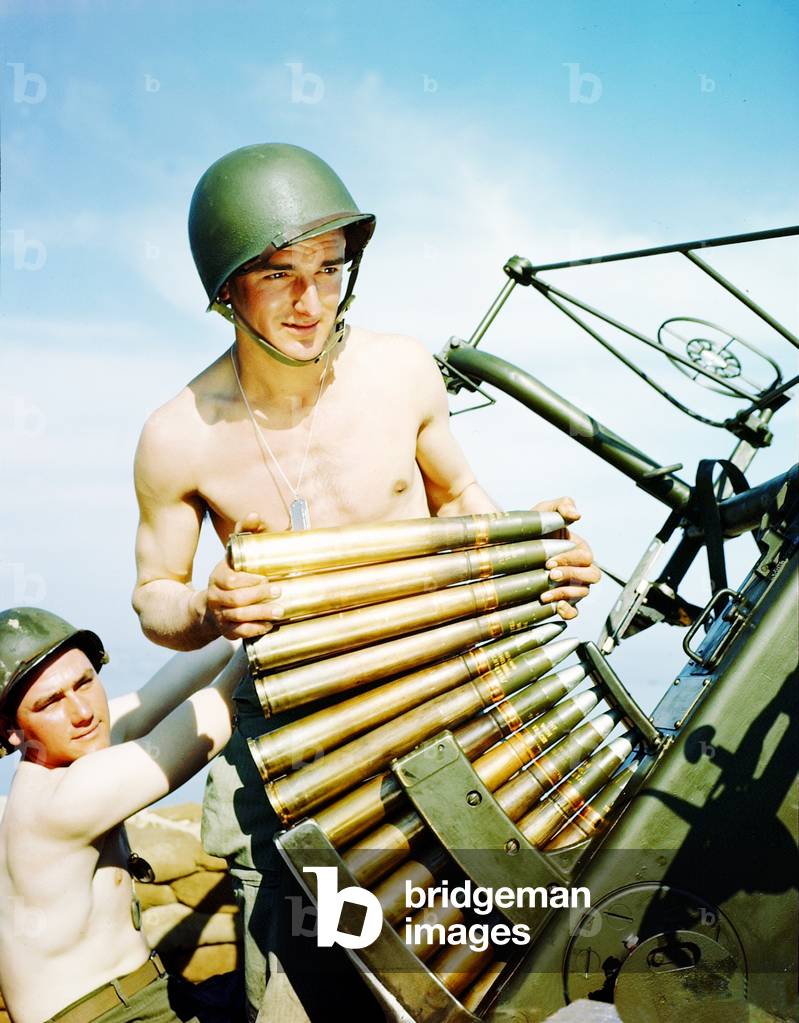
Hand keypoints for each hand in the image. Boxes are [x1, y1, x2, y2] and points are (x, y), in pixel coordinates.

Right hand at [199, 513, 282, 639]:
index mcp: (218, 577)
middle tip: (278, 591)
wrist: (206, 609)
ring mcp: (220, 615)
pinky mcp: (225, 631)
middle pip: (236, 599)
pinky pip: (238, 632)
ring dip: (260, 614)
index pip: (230, 580)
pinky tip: (268, 626)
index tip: (265, 577)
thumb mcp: (232, 556)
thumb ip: (243, 534)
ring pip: (238, 617)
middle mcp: (216, 597)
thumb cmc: (227, 578)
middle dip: (258, 596)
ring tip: (280, 611)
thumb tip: (254, 515)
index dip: (248, 580)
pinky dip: (254, 629)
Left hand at [534, 497, 600, 619]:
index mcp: (580, 549)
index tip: (549, 561)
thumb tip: (576, 514)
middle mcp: (580, 569)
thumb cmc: (531, 526)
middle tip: (550, 574)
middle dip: (571, 577)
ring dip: (565, 595)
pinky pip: (574, 611)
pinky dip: (569, 612)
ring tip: (544, 594)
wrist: (510, 544)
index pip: (586, 558)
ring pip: (582, 594)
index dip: (570, 560)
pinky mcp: (561, 600)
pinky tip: (555, 608)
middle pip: (591, 577)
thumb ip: (562, 505)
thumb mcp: (545, 510)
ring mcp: (572, 586)